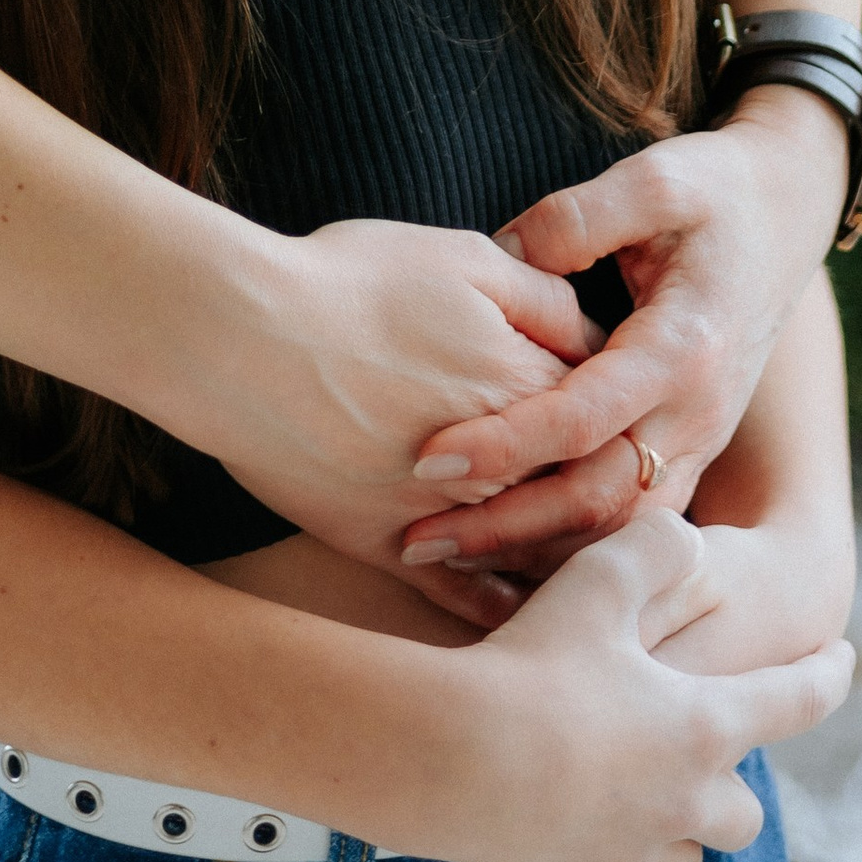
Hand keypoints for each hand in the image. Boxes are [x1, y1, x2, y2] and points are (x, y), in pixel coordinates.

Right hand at [198, 217, 600, 602]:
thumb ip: (545, 299)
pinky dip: (498, 602)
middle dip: (605, 492)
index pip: (615, 421)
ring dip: (563, 552)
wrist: (239, 335)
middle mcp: (503, 469)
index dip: (622, 414)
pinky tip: (516, 601)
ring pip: (539, 557)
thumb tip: (596, 336)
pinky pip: (466, 598)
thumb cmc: (348, 284)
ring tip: (581, 546)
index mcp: (532, 391)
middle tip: (613, 487)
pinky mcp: (389, 549)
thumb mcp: (465, 259)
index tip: (618, 410)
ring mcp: (446, 518)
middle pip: (589, 500)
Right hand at [392, 509, 853, 861]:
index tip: (844, 660)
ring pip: (684, 857)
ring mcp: (628, 848)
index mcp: (705, 729)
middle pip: (743, 816)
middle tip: (709, 746)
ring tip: (646, 788)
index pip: (796, 702)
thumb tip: (686, 540)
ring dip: (678, 825)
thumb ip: (656, 546)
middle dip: (734, 782)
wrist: (452, 759)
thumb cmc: (533, 663)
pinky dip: (611, 842)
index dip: (828, 675)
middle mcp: (682, 802)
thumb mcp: (598, 581)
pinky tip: (577, 807)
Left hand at [402, 93, 848, 573]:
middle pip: (599, 498)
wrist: (789, 212)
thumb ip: (578, 216)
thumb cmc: (717, 191)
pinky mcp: (690, 451)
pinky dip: (569, 546)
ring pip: (618, 527)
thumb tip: (504, 255)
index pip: (585, 419)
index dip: (506, 443)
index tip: (427, 455)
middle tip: (416, 536)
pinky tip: (499, 552)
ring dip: (533, 550)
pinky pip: (632, 520)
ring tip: (443, 553)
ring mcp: (700, 440)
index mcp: (686, 348)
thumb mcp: (656, 178)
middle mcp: (698, 411)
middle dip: (505, 526)